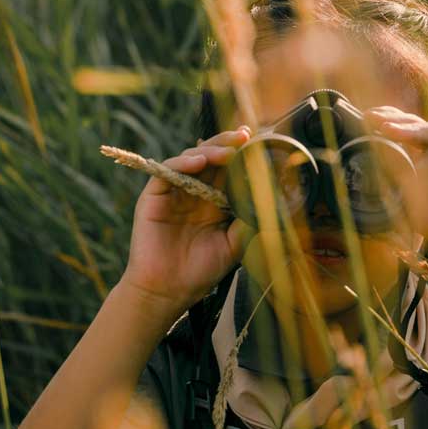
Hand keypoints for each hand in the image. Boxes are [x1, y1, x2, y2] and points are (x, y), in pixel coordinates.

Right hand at [120, 126, 250, 313]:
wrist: (167, 292)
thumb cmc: (200, 272)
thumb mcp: (234, 245)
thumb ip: (249, 221)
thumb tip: (273, 201)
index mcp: (214, 202)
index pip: (229, 170)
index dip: (242, 155)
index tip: (260, 143)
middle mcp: (194, 192)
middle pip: (212, 157)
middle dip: (229, 143)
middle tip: (245, 136)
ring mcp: (174, 192)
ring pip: (191, 158)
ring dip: (210, 150)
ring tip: (227, 151)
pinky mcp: (154, 196)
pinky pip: (167, 171)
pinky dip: (183, 162)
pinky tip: (199, 162)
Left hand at [363, 105, 427, 266]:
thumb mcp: (419, 209)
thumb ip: (404, 189)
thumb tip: (379, 163)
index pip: (413, 137)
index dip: (392, 126)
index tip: (366, 120)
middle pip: (422, 127)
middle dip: (395, 119)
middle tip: (370, 116)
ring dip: (408, 129)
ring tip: (385, 129)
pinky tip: (418, 160)